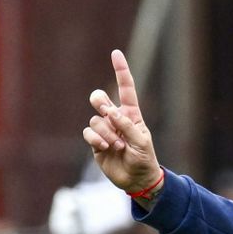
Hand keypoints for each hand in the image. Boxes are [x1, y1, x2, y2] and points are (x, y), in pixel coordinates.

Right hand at [84, 50, 163, 195]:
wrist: (137, 179)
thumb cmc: (144, 159)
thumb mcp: (142, 142)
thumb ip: (127, 126)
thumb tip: (111, 112)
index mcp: (131, 115)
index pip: (125, 89)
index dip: (120, 71)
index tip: (115, 53)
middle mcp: (116, 119)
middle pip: (100, 99)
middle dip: (99, 102)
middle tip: (106, 111)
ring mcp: (105, 130)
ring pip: (95, 120)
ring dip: (106, 132)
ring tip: (118, 146)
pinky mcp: (95, 142)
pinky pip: (88, 133)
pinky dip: (96, 139)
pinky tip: (105, 147)